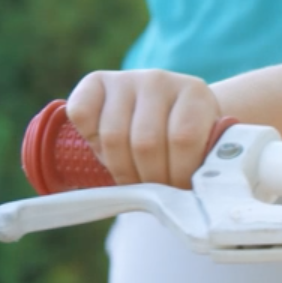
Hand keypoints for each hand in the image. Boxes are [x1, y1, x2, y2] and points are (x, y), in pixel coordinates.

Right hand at [65, 69, 224, 187]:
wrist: (165, 109)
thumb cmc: (184, 140)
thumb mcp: (200, 149)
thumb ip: (196, 168)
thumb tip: (185, 204)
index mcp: (194, 94)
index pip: (184, 138)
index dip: (177, 173)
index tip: (178, 190)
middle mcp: (159, 80)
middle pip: (145, 142)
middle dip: (147, 179)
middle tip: (152, 190)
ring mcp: (126, 78)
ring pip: (113, 136)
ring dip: (120, 169)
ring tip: (132, 177)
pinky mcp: (95, 81)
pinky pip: (81, 113)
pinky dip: (89, 140)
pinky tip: (105, 150)